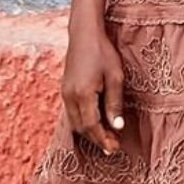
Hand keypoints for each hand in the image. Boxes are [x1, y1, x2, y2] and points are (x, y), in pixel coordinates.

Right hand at [61, 31, 125, 155]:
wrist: (84, 35)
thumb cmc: (103, 53)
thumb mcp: (116, 77)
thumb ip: (115, 103)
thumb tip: (118, 127)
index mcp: (82, 95)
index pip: (91, 126)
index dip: (103, 139)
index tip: (115, 149)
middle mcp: (69, 97)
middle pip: (81, 128)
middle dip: (96, 139)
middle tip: (113, 148)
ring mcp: (65, 94)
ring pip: (75, 122)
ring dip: (89, 133)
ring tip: (107, 139)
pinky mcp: (65, 90)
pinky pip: (72, 113)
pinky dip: (83, 122)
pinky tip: (95, 124)